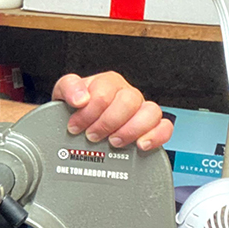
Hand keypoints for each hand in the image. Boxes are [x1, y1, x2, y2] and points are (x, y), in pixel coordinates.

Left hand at [52, 72, 171, 150]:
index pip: (104, 91)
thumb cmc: (76, 108)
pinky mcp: (152, 127)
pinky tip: (141, 144)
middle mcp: (127, 94)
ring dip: (131, 129)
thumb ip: (69, 88)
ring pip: (151, 111)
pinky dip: (156, 136)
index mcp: (108, 83)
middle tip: (92, 135)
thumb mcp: (64, 93)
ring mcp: (141, 110)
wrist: (80, 123)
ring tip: (114, 142)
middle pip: (128, 101)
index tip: (76, 125)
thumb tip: (81, 98)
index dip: (88, 112)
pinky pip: (165, 127)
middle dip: (107, 122)